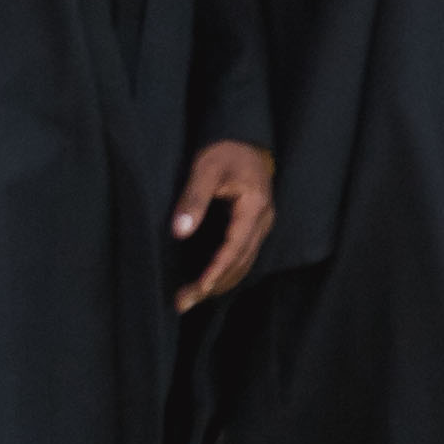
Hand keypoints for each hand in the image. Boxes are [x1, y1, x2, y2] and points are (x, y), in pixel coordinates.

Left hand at [168, 138, 277, 309]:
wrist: (244, 140)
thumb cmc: (224, 151)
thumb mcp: (204, 169)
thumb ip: (193, 200)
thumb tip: (180, 232)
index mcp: (254, 206)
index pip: (235, 247)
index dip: (216, 270)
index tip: (198, 289)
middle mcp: (263, 220)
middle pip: (241, 262)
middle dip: (213, 285)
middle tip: (183, 303)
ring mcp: (261, 224)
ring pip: (244, 263)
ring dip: (219, 283)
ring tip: (190, 298)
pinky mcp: (254, 226)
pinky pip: (243, 256)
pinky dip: (226, 272)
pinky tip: (207, 282)